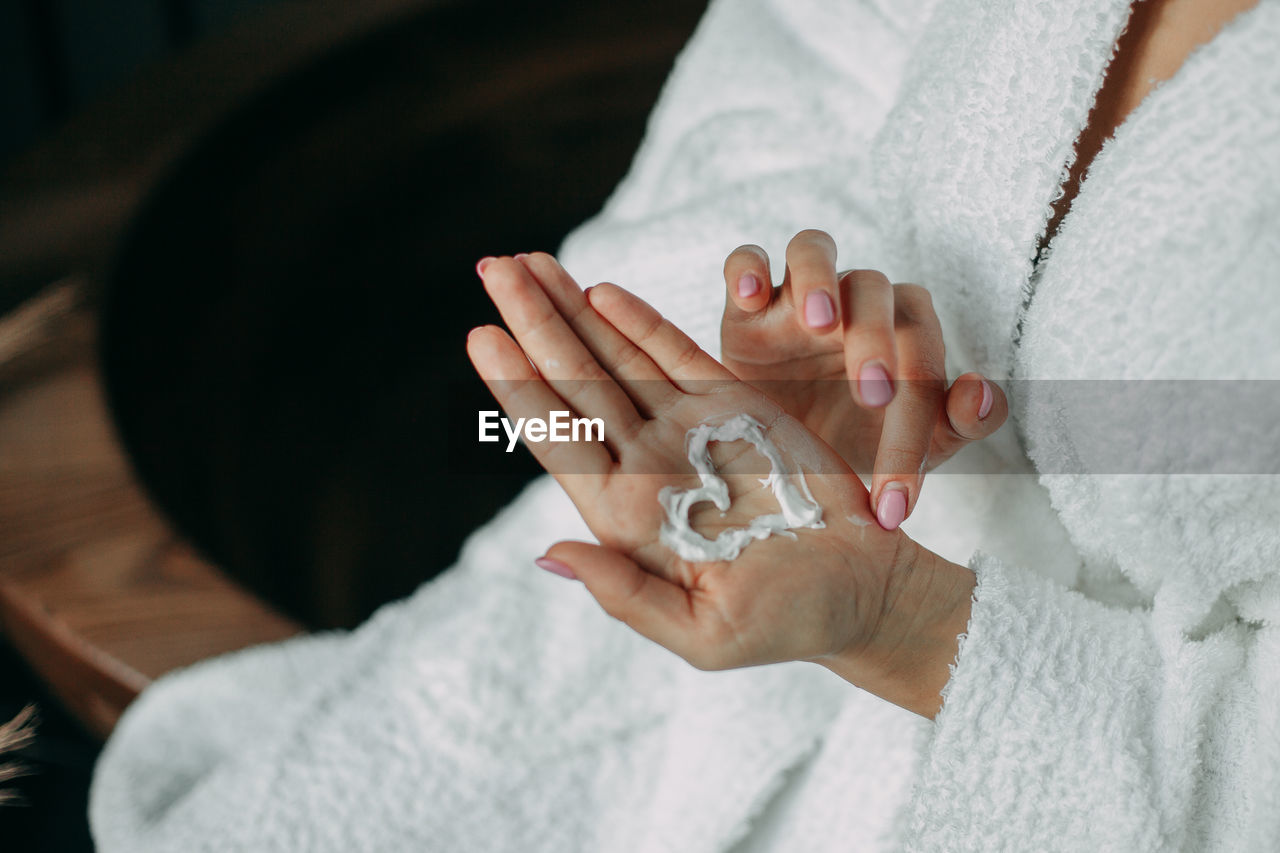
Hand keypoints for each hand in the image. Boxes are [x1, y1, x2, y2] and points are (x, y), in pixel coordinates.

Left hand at [467, 253, 973, 716]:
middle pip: (574, 383)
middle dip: (532, 322)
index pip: (558, 441)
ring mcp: (685, 429)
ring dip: (572, 309)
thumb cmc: (786, 624)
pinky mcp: (733, 406)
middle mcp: (645, 464)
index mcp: (626, 517)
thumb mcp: (703, 633)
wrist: (862, 590)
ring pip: (615, 357)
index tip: (481, 336)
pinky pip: (674, 354)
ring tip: (527, 263)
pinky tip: (598, 290)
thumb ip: (625, 594)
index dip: (517, 389)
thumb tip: (548, 553)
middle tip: (492, 268)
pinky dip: (638, 321)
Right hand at [720, 230, 1007, 528]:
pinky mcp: (746, 304)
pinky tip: (750, 296)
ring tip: (818, 322)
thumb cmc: (857, 438)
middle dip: (875, 341)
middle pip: (874, 290)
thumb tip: (982, 391)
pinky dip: (748, 268)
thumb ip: (962, 420)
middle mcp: (857, 297)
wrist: (783, 449)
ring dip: (819, 279)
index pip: (920, 357)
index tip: (895, 497)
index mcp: (908, 324)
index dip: (912, 428)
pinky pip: (747, 260)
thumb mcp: (915, 446)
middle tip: (872, 396)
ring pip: (813, 250)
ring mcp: (799, 294)